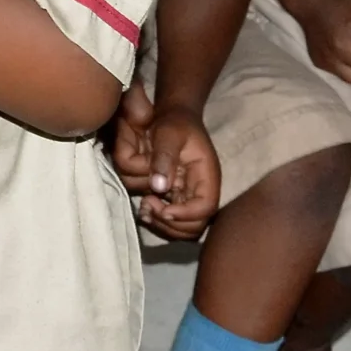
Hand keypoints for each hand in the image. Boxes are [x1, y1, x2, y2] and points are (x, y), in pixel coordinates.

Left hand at [112, 91, 222, 239]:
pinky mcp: (176, 200)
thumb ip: (164, 157)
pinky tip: (144, 205)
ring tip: (145, 206)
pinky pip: (170, 222)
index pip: (206, 207)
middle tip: (148, 205)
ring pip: (182, 230)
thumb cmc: (174, 123)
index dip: (185, 214)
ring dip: (161, 225)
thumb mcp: (169, 133)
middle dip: (170, 223)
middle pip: (194, 227)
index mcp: (207, 176)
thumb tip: (159, 187)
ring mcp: (188, 198)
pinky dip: (157, 220)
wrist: (174, 119)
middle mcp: (200, 192)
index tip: (163, 208)